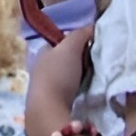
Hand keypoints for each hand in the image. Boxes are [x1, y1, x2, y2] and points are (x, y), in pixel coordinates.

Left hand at [25, 20, 94, 135]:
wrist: (48, 109)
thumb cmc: (58, 74)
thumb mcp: (70, 48)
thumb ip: (80, 34)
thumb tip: (92, 26)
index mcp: (42, 52)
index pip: (60, 43)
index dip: (75, 42)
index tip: (91, 47)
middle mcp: (40, 67)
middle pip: (63, 59)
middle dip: (78, 60)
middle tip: (95, 63)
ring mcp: (43, 86)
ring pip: (65, 75)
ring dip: (78, 76)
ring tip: (93, 78)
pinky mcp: (50, 102)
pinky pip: (66, 90)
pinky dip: (75, 89)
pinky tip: (84, 92)